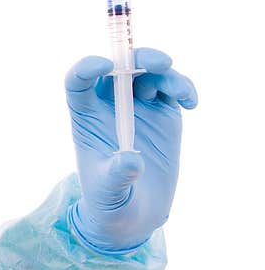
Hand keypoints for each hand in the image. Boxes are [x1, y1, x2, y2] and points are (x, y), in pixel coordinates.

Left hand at [64, 48, 197, 253]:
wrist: (134, 211)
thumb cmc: (109, 199)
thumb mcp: (109, 193)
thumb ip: (116, 176)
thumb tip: (131, 161)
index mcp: (86, 118)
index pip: (78, 83)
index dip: (86, 68)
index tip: (103, 65)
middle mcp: (109, 106)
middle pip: (117, 67)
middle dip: (137, 57)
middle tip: (160, 62)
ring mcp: (137, 106)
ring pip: (147, 72)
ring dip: (165, 72)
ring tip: (181, 93)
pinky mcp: (161, 113)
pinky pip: (172, 88)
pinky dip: (183, 88)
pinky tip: (191, 102)